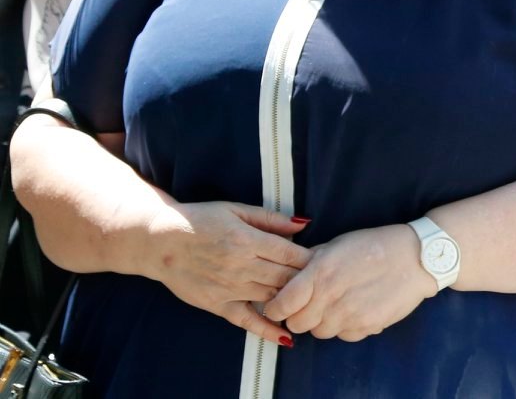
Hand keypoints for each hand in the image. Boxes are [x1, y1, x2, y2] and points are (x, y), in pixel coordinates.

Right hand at [145, 202, 310, 345]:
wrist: (160, 241)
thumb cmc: (201, 220)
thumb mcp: (236, 210)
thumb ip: (271, 219)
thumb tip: (303, 225)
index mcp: (247, 240)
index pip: (290, 254)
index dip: (310, 259)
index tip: (324, 260)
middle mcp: (240, 266)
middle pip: (285, 278)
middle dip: (307, 280)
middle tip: (323, 282)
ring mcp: (228, 288)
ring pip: (271, 298)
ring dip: (293, 302)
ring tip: (312, 303)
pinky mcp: (217, 305)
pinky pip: (246, 321)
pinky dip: (267, 330)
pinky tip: (286, 336)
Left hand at [266, 224, 435, 341]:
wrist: (417, 258)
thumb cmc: (376, 245)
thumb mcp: (338, 244)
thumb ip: (310, 261)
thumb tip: (289, 274)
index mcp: (319, 273)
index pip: (280, 305)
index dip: (276, 307)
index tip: (281, 305)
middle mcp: (330, 297)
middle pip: (297, 324)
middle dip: (300, 315)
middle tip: (313, 303)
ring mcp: (348, 315)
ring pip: (319, 332)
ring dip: (324, 321)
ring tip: (340, 303)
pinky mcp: (366, 327)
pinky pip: (343, 335)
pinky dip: (346, 325)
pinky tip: (358, 307)